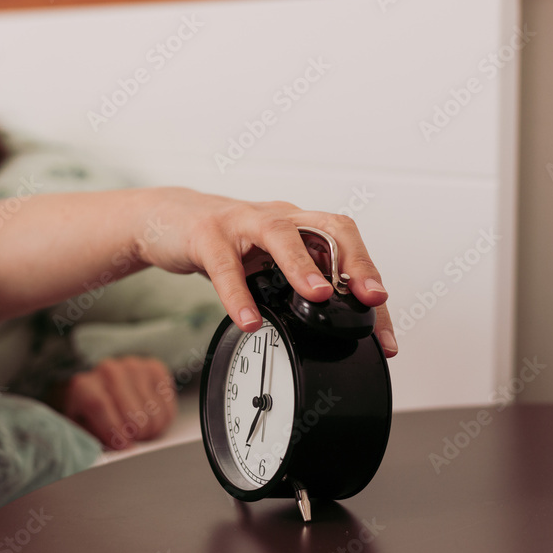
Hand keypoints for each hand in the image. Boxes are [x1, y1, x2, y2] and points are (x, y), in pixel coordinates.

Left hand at [56, 356, 176, 449]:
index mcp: (83, 385)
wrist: (100, 385)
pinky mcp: (154, 368)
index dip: (113, 431)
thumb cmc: (89, 413)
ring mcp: (134, 367)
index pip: (99, 405)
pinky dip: (163, 419)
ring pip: (153, 411)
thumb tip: (113, 454)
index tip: (124, 448)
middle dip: (136, 435)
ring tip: (139, 430)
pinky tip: (150, 418)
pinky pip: (167, 404)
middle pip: (132, 412)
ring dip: (151, 430)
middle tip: (132, 440)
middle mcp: (109, 371)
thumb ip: (92, 440)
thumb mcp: (81, 428)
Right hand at [135, 188, 397, 356]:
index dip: (372, 287)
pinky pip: (224, 265)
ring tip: (319, 297)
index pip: (348, 249)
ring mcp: (242, 223)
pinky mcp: (206, 235)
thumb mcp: (267, 262)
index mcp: (300, 226)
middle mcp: (279, 219)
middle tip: (373, 298)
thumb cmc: (223, 241)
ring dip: (304, 266)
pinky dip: (238, 294)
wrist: (167, 220)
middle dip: (357, 262)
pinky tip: (249, 320)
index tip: (385, 334)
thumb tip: (332, 326)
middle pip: (329, 228)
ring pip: (280, 235)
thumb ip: (295, 284)